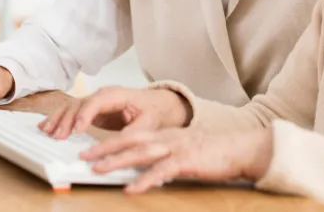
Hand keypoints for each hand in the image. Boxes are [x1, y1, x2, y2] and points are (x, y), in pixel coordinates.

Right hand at [37, 86, 192, 139]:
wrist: (157, 104)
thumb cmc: (153, 111)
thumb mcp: (148, 124)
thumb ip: (132, 133)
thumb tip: (118, 145)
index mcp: (116, 95)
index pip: (96, 102)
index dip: (84, 115)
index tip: (77, 130)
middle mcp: (102, 95)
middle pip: (79, 104)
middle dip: (66, 119)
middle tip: (58, 136)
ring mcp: (95, 101)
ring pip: (71, 106)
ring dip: (58, 118)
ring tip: (46, 131)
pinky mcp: (91, 110)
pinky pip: (72, 111)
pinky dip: (59, 118)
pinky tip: (46, 126)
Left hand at [80, 127, 273, 193]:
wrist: (239, 148)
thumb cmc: (212, 152)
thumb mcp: (183, 149)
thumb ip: (163, 156)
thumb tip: (145, 169)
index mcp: (163, 135)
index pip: (130, 136)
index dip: (109, 142)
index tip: (91, 149)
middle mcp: (165, 138)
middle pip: (129, 141)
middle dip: (104, 148)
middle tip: (84, 155)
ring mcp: (175, 148)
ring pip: (140, 153)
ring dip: (117, 161)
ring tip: (98, 169)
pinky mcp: (186, 161)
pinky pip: (161, 171)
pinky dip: (144, 180)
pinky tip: (131, 189)